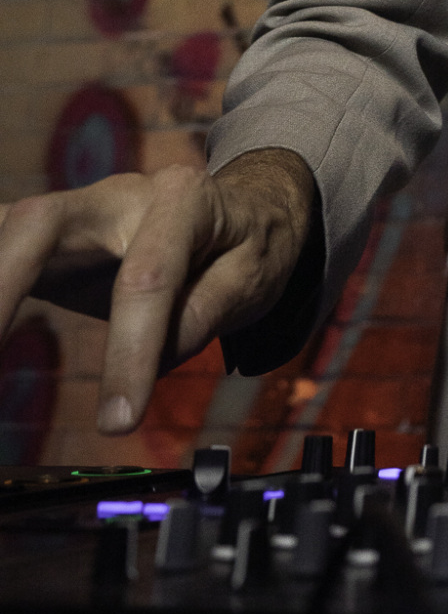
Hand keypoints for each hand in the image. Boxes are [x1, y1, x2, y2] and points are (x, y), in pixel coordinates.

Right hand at [0, 148, 313, 434]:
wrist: (245, 204)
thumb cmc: (249, 242)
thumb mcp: (257, 274)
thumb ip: (209, 310)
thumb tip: (157, 353)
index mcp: (182, 201)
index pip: (148, 276)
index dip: (129, 351)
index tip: (117, 421)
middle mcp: (117, 192)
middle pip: (40, 225)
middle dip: (0, 288)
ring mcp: (74, 208)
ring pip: (5, 229)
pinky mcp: (45, 232)